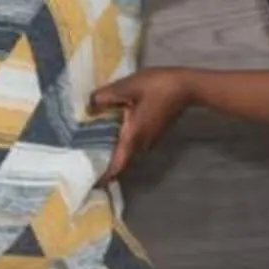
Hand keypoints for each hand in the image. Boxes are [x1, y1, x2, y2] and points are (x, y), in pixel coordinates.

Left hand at [90, 68, 197, 185]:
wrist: (186, 86)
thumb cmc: (158, 86)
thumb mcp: (127, 87)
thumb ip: (105, 96)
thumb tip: (88, 106)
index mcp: (133, 136)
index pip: (118, 165)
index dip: (104, 177)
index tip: (91, 182)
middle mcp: (141, 143)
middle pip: (119, 159)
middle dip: (103, 161)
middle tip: (82, 157)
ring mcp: (149, 139)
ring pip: (126, 150)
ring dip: (111, 149)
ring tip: (90, 142)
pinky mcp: (153, 132)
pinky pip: (133, 141)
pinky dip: (120, 139)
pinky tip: (109, 127)